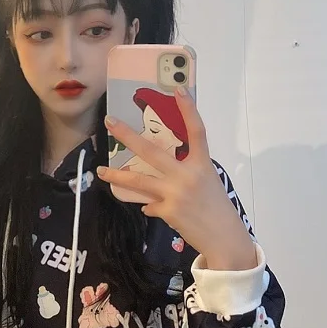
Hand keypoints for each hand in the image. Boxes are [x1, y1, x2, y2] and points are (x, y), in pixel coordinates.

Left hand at [96, 87, 256, 270]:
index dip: (188, 109)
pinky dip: (148, 206)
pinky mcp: (168, 210)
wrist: (224, 238)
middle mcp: (188, 175)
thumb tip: (162, 177)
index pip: (196, 131)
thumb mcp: (207, 184)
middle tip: (110, 122)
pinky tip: (149, 209)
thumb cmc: (216, 209)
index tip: (178, 89)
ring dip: (117, 175)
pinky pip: (149, 205)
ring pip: (138, 180)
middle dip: (128, 135)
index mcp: (202, 164)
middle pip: (152, 150)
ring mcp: (176, 192)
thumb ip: (186, 175)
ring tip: (102, 171)